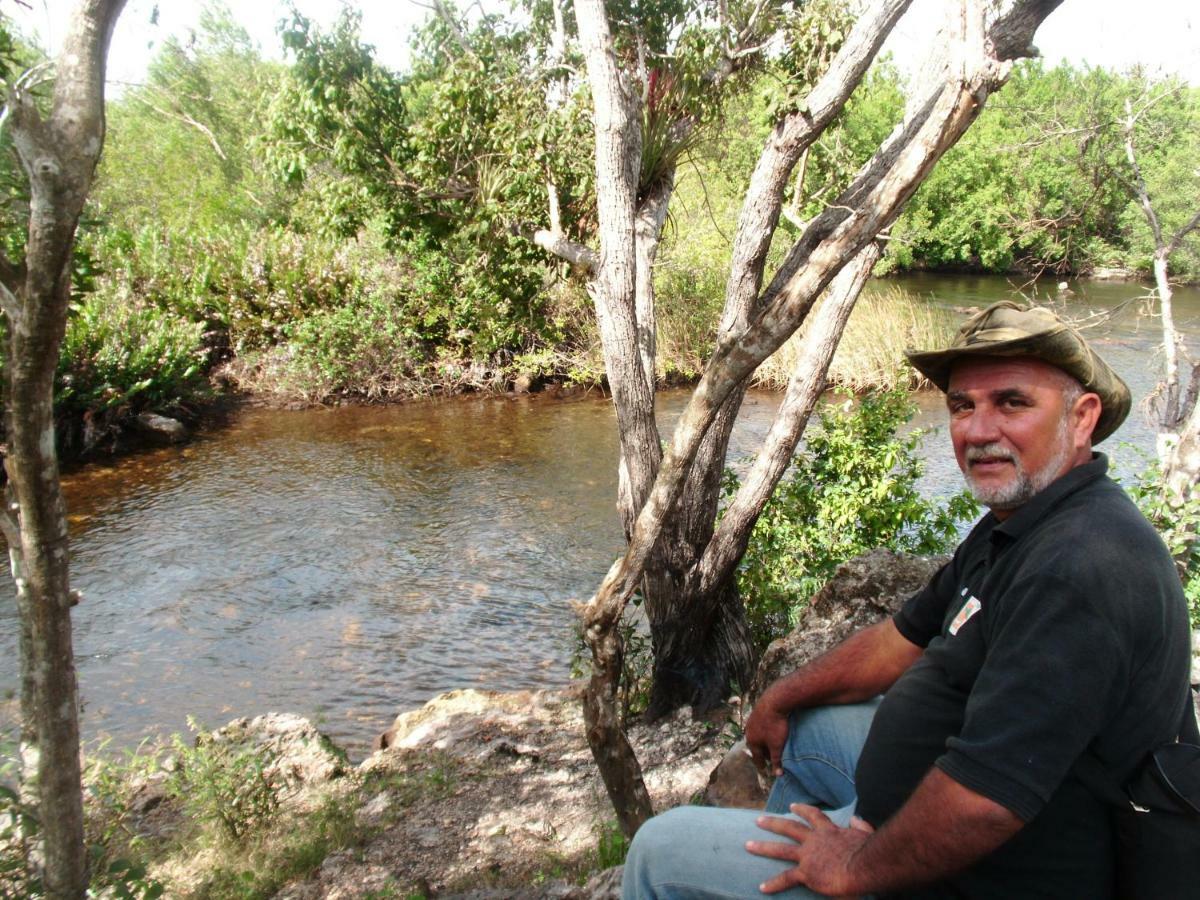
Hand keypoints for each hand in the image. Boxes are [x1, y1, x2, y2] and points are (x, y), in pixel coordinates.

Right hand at [745, 695, 789, 775]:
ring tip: (771, 745)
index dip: (762, 765)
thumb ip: (776, 760)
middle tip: (771, 758)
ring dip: (764, 741)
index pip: (757, 758)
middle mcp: (749, 732)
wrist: (774, 701)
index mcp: (752, 741)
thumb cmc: (775, 725)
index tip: (764, 771)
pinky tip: (771, 730)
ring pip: (758, 736)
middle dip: (763, 753)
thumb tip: (778, 775)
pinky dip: (765, 732)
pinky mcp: (757, 713)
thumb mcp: (777, 745)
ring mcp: (752, 721)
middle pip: (756, 746)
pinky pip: (760, 726)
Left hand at [745, 804, 870, 896]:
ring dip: (763, 847)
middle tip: (758, 820)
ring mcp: (808, 855)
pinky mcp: (806, 873)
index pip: (814, 816)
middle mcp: (814, 840)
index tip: (792, 806)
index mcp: (830, 831)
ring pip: (780, 849)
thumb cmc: (868, 851)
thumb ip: (860, 825)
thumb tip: (857, 819)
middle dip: (773, 823)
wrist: (862, 865)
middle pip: (789, 828)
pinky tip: (762, 887)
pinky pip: (786, 878)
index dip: (802, 810)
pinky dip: (774, 883)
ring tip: (747, 845)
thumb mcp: (865, 832)